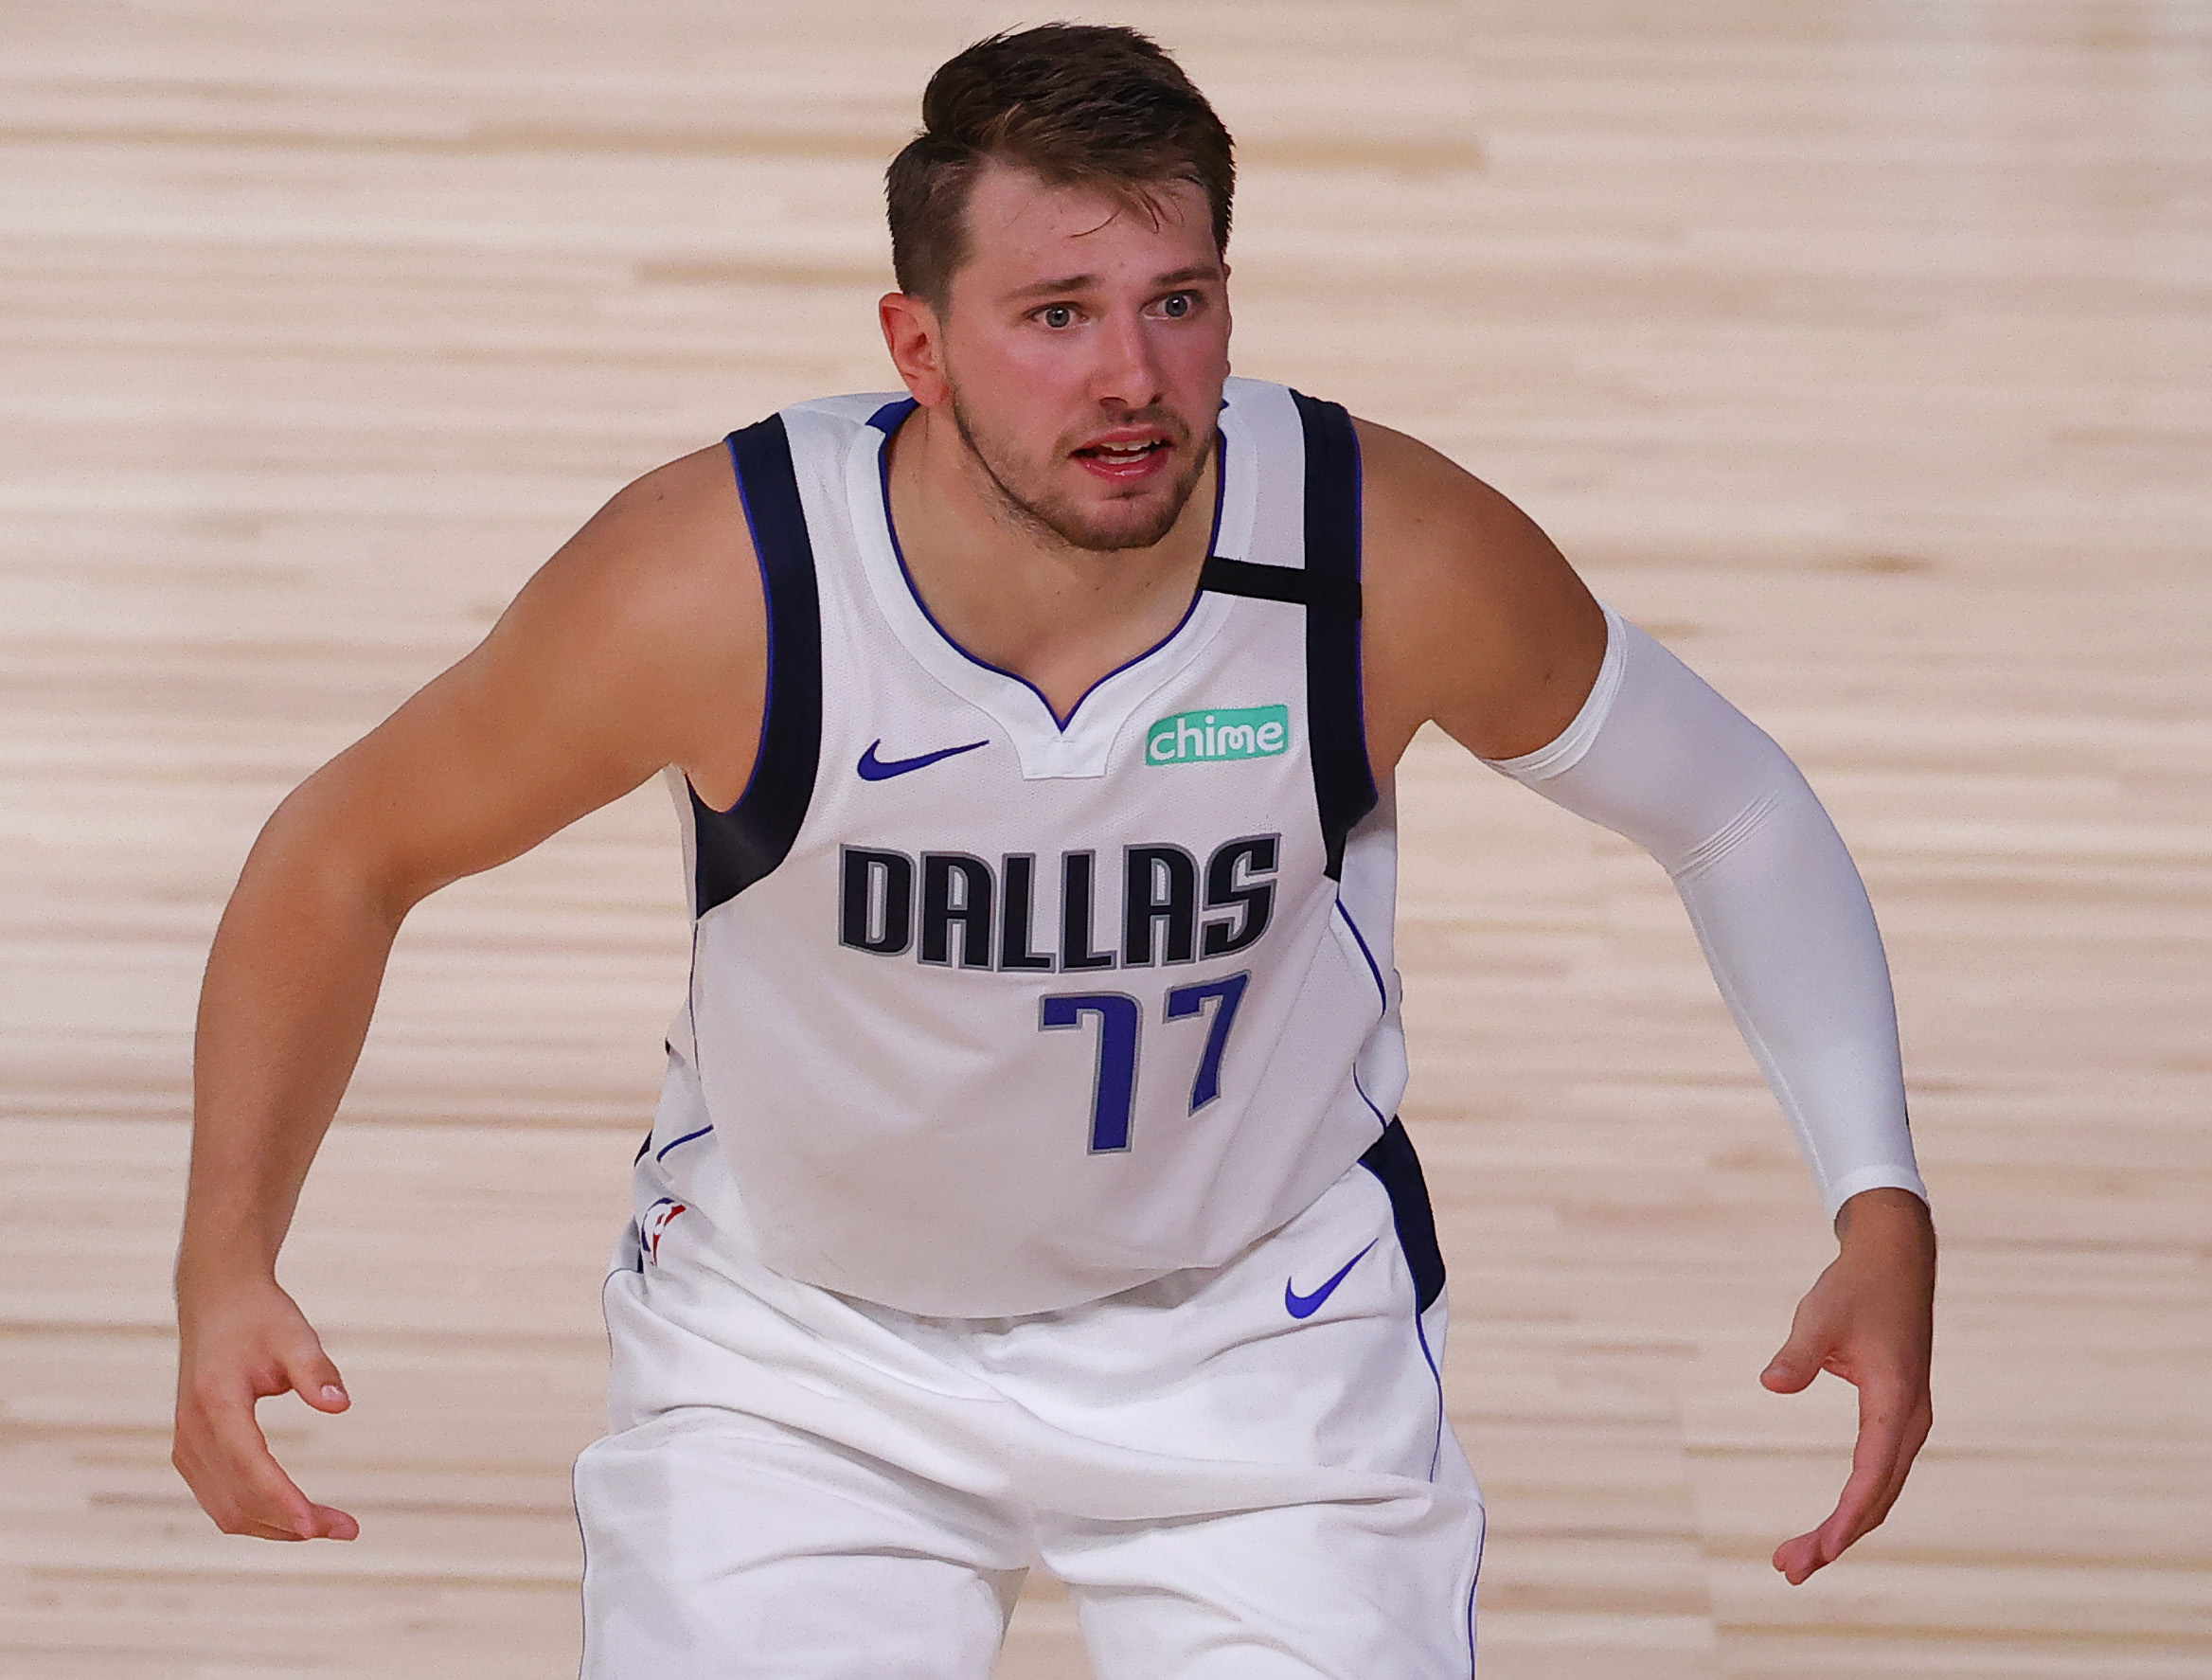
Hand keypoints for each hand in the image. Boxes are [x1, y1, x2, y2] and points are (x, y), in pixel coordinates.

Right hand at [173, 1274, 358, 1540]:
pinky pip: (220, 1500)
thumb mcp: (294, 1333)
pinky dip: (257, 1515)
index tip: (316, 1527)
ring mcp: (186, 1447)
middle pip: (239, 1501)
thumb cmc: (260, 1316)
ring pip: (226, 1510)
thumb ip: (316, 1369)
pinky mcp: (191, 1452)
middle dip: (291, 1524)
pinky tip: (296, 1515)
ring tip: (331, 1526)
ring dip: (275, 1526)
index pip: (249, 1468)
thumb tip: (340, 1405)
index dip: (282, 1502)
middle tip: (347, 1529)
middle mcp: (192, 1433)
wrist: (216, 1301)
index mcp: (215, 1404)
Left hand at [1760, 1187, 1934, 1583]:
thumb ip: (1798, 1353)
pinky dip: (1856, 1502)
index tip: (1817, 1552)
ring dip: (1845, 1527)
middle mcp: (1909, 1419)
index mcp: (1895, 1401)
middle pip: (1877, 1497)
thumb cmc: (1857, 1287)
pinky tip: (1832, 1524)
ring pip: (1881, 1490)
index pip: (1871, 1475)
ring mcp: (1907, 1419)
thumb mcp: (1820, 1314)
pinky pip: (1879, 1472)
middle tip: (1788, 1570)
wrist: (1895, 1259)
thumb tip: (1773, 1383)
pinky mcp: (1896, 1414)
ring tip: (1799, 1558)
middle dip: (1836, 1538)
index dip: (1844, 1519)